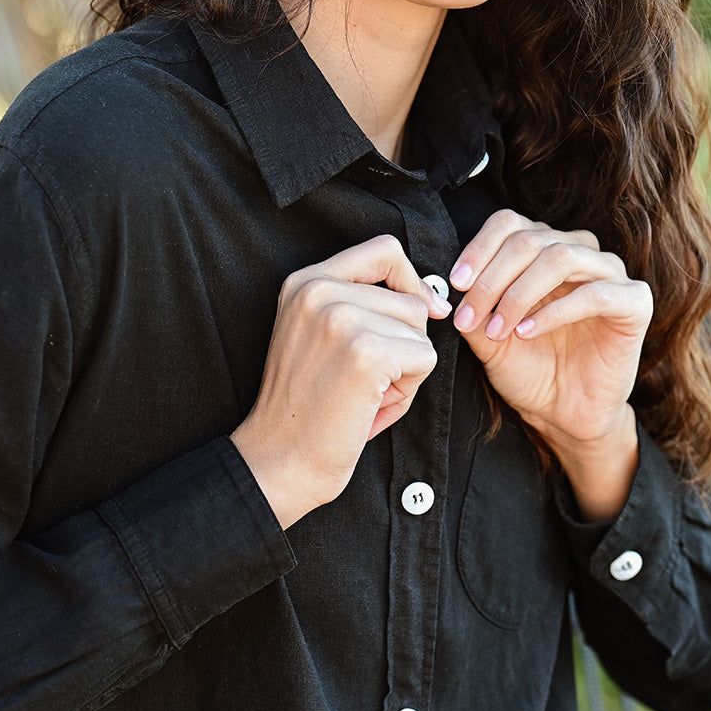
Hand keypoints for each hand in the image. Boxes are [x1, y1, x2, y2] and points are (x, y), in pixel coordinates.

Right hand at [232, 235, 447, 528]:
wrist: (279, 460)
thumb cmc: (308, 407)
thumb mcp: (319, 334)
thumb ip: (361, 305)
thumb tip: (432, 299)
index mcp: (304, 282)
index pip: (383, 250)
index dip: (411, 279)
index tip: (422, 311)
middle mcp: (318, 291)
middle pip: (410, 298)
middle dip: (405, 342)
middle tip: (369, 380)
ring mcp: (341, 318)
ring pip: (420, 329)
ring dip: (407, 367)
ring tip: (368, 393)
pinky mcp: (366, 352)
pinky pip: (425, 357)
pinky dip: (410, 388)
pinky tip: (373, 406)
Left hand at [450, 210, 652, 517]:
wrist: (562, 414)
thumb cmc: (528, 368)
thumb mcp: (487, 335)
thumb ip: (472, 304)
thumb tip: (448, 285)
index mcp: (543, 247)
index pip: (509, 223)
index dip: (479, 249)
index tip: (455, 284)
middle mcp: (578, 251)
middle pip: (529, 239)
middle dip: (492, 279)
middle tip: (469, 316)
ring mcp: (610, 273)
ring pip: (560, 256)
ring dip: (519, 293)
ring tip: (496, 328)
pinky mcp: (634, 303)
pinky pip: (595, 293)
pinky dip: (554, 311)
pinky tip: (528, 332)